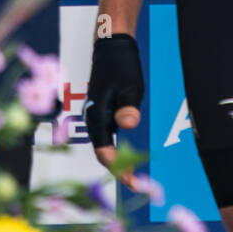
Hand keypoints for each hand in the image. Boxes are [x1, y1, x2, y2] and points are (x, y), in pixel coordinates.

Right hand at [84, 34, 143, 191]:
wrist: (112, 46)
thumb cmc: (122, 65)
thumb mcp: (131, 86)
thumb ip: (128, 107)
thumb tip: (128, 125)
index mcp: (97, 115)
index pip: (104, 152)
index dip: (117, 170)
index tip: (133, 182)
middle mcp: (93, 118)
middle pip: (103, 153)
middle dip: (119, 170)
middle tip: (139, 185)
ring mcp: (97, 115)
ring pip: (105, 146)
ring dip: (119, 162)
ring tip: (137, 175)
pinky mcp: (103, 112)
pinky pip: (108, 137)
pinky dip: (119, 150)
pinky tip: (130, 156)